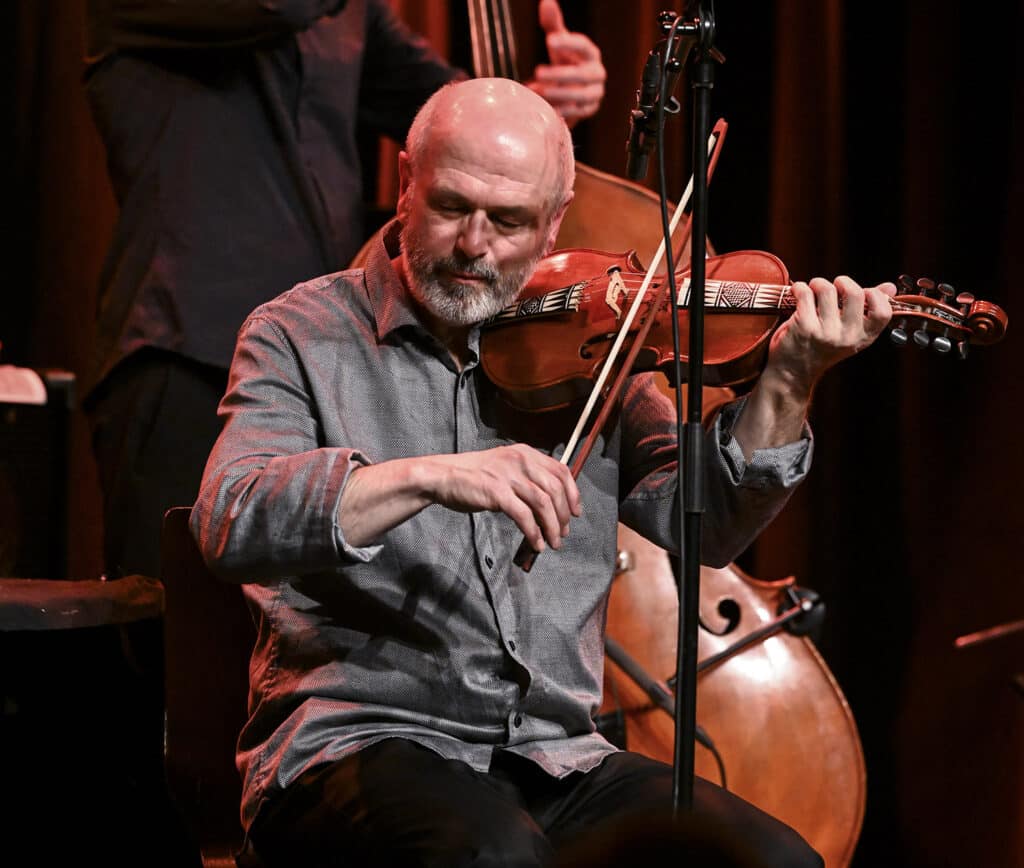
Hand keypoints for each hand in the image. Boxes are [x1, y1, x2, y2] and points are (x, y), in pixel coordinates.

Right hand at [425, 444, 580, 552]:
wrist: (443, 476)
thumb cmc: (473, 476)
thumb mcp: (505, 467)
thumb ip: (527, 478)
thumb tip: (549, 503)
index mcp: (525, 453)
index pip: (560, 470)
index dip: (573, 493)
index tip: (575, 512)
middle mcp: (520, 460)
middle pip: (555, 489)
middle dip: (563, 515)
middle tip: (562, 533)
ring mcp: (508, 476)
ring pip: (543, 504)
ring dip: (552, 527)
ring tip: (553, 542)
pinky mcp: (497, 493)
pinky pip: (524, 516)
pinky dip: (533, 533)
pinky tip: (536, 543)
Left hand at [527, 0, 605, 124]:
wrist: (570, 90)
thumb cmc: (564, 62)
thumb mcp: (558, 43)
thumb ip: (553, 23)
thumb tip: (546, 1)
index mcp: (591, 53)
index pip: (582, 46)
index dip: (567, 43)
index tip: (548, 40)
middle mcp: (597, 73)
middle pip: (582, 74)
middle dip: (559, 74)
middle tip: (538, 71)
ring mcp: (595, 93)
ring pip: (581, 95)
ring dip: (559, 93)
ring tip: (539, 91)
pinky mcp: (589, 110)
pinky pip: (578, 112)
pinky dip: (564, 110)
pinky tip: (550, 108)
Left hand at [762, 275, 896, 395]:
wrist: (791, 372)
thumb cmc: (820, 348)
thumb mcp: (848, 332)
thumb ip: (868, 309)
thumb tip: (890, 287)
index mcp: (863, 337)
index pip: (883, 312)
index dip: (874, 295)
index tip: (861, 292)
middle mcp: (847, 337)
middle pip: (854, 293)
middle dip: (842, 282)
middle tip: (833, 286)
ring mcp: (825, 332)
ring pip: (827, 289)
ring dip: (817, 283)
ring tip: (813, 289)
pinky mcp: (804, 327)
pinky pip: (805, 293)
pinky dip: (799, 288)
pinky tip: (798, 293)